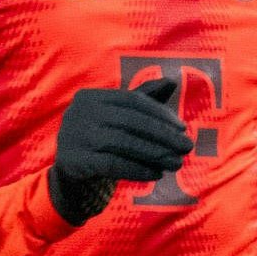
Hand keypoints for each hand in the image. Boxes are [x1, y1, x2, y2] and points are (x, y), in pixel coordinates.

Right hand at [45, 76, 191, 224]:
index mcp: (91, 97)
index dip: (160, 113)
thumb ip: (142, 99)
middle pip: (131, 121)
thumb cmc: (101, 138)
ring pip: (123, 143)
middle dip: (163, 135)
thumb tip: (170, 81)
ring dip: (155, 154)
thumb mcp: (119, 116)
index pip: (133, 101)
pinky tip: (156, 174)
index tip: (182, 128)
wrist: (69, 170)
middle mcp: (79, 112)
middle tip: (187, 147)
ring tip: (176, 163)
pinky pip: (113, 164)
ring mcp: (74, 136)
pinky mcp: (74, 161)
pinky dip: (138, 169)